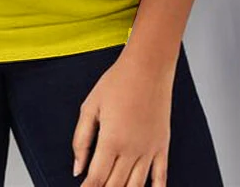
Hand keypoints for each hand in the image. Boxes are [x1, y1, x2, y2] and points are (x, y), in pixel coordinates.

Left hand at [71, 48, 176, 185]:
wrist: (148, 66)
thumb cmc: (118, 81)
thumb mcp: (90, 106)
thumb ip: (81, 140)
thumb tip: (77, 168)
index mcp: (111, 140)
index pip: (96, 179)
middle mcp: (131, 150)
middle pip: (115, 186)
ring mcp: (149, 150)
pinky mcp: (162, 146)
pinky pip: (161, 178)